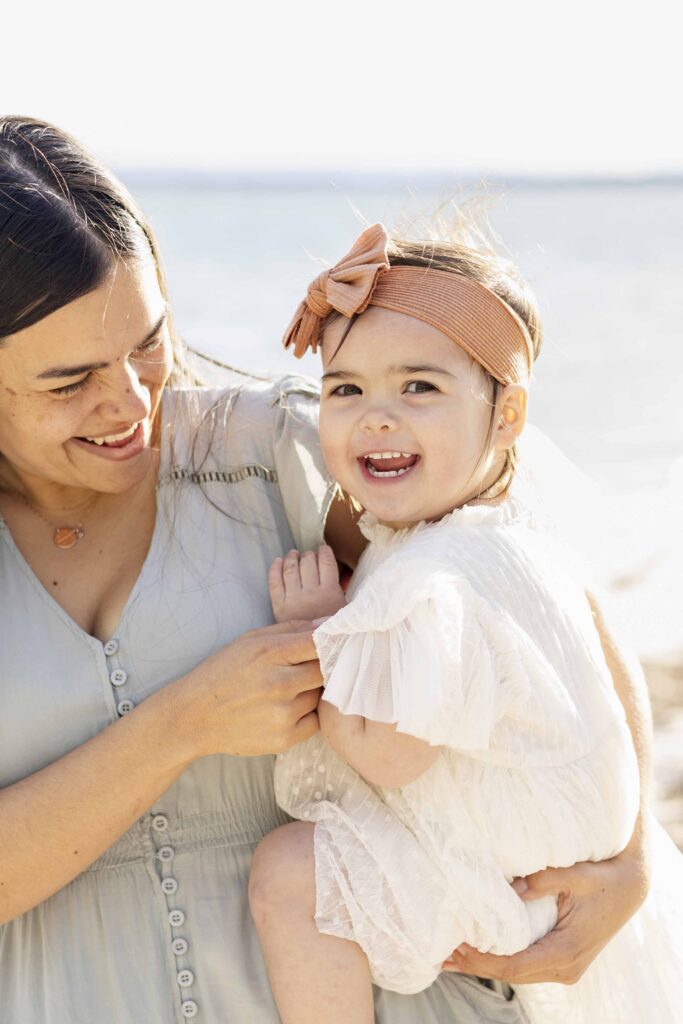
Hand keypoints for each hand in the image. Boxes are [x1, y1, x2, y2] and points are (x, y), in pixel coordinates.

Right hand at [172, 621, 323, 759]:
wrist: (194, 717)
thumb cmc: (223, 672)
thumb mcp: (250, 640)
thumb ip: (291, 629)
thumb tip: (329, 623)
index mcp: (270, 653)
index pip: (319, 641)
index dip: (331, 640)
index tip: (333, 641)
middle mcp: (279, 683)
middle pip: (326, 669)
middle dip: (322, 666)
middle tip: (308, 667)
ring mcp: (283, 714)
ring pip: (320, 695)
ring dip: (311, 691)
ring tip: (287, 690)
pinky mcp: (285, 738)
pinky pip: (315, 721)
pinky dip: (306, 714)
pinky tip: (286, 708)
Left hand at [269, 546, 345, 622]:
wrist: (314, 650)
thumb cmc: (333, 627)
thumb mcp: (344, 608)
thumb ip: (340, 588)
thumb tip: (337, 567)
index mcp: (330, 593)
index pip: (326, 562)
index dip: (324, 551)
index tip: (323, 549)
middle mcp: (311, 594)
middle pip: (308, 563)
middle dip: (309, 554)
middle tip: (310, 554)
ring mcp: (294, 599)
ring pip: (291, 569)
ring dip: (292, 557)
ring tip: (294, 554)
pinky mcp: (280, 606)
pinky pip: (275, 582)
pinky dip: (275, 568)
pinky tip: (279, 561)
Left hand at [443, 835, 649, 984]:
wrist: (631, 887)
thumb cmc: (603, 878)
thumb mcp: (577, 874)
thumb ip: (546, 879)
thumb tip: (514, 886)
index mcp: (567, 952)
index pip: (516, 965)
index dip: (484, 959)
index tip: (457, 947)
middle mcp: (566, 968)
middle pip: (512, 974)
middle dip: (477, 964)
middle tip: (441, 955)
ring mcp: (565, 967)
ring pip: (518, 973)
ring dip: (486, 964)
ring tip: (451, 955)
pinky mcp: (562, 960)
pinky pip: (526, 964)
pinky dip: (501, 959)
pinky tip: (479, 951)